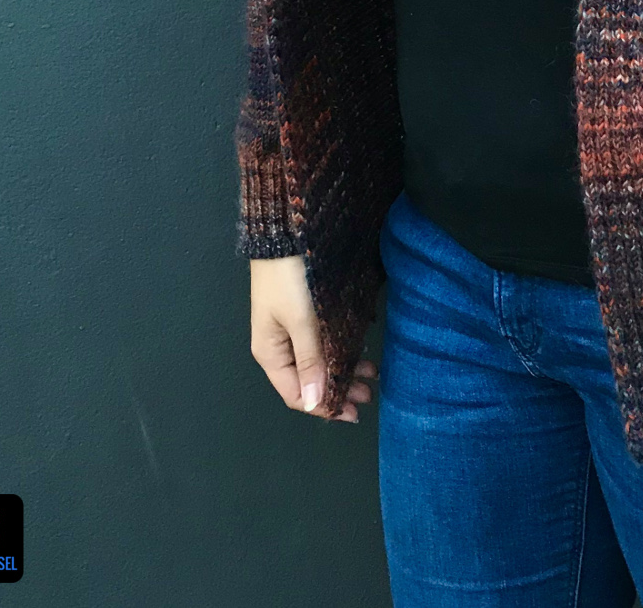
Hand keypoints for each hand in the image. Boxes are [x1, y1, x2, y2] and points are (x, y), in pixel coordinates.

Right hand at [249, 255, 378, 419]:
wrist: (286, 229)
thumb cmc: (291, 278)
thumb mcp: (302, 321)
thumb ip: (311, 361)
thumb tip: (313, 404)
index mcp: (271, 353)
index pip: (296, 394)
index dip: (324, 407)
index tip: (355, 412)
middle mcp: (279, 345)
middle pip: (308, 380)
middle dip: (339, 389)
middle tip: (370, 393)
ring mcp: (290, 328)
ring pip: (318, 361)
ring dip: (343, 370)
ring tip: (371, 373)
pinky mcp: (303, 311)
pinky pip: (322, 342)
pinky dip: (340, 350)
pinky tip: (359, 349)